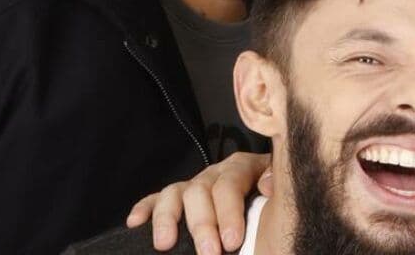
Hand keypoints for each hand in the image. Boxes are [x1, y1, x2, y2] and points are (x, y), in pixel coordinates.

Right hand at [125, 152, 272, 254]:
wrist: (267, 209)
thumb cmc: (271, 204)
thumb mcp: (279, 193)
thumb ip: (275, 185)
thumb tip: (267, 185)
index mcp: (241, 168)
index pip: (231, 184)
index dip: (229, 212)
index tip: (232, 241)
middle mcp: (214, 174)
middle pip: (201, 191)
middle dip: (203, 225)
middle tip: (209, 253)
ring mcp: (193, 185)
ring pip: (174, 193)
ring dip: (168, 219)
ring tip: (165, 244)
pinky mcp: (175, 198)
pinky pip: (155, 199)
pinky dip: (144, 209)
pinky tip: (135, 223)